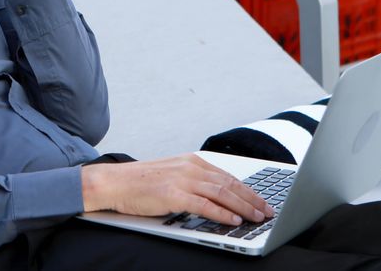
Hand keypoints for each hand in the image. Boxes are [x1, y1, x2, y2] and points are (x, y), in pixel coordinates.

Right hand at [81, 153, 273, 225]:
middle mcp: (189, 167)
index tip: (261, 199)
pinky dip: (222, 213)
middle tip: (267, 210)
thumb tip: (215, 195)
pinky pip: (204, 205)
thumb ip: (192, 180)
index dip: (247, 189)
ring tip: (257, 217)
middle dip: (252, 198)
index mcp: (190, 161)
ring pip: (221, 193)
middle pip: (229, 183)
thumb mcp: (170, 174)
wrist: (113, 182)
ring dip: (243, 206)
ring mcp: (181, 180)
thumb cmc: (138, 182)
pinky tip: (233, 219)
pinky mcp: (173, 194)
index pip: (227, 175)